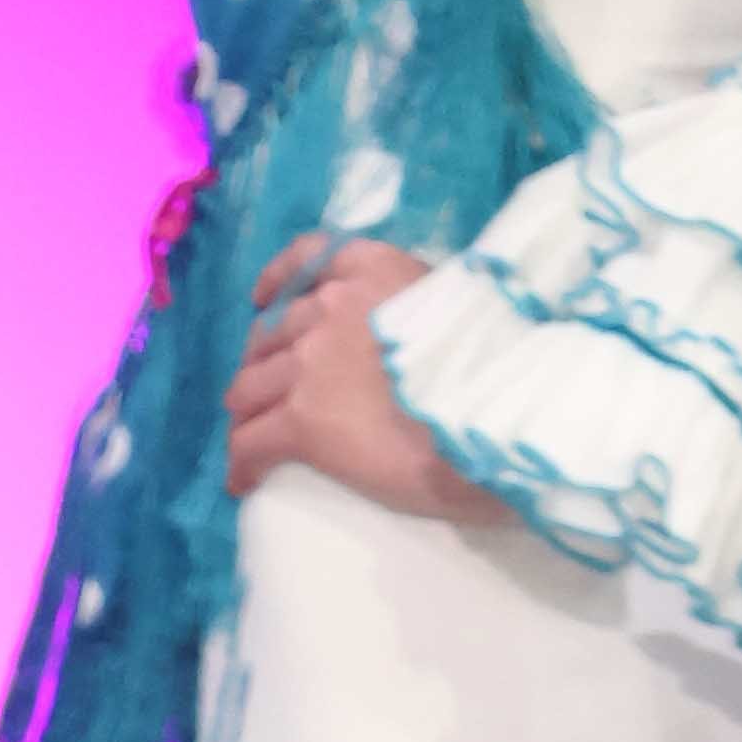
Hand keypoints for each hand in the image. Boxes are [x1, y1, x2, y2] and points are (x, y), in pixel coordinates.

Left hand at [223, 234, 492, 518]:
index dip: (278, 282)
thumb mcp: (458, 311)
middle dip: (265, 363)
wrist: (496, 419)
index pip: (308, 259)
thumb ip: (417, 309)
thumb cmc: (498, 372)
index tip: (264, 300)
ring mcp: (309, 362)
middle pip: (271, 334)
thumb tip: (406, 336)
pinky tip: (247, 482)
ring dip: (248, 414)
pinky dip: (243, 462)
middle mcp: (331, 306)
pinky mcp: (301, 420)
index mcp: (374, 270)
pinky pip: (250, 442)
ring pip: (249, 387)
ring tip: (254, 441)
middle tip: (271, 395)